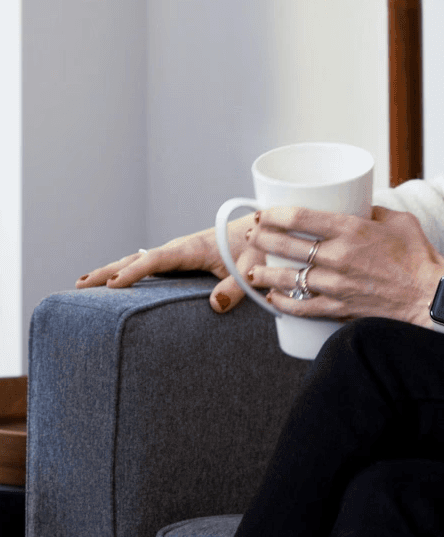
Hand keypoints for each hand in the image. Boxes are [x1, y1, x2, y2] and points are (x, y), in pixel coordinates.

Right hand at [75, 218, 268, 314]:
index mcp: (193, 247)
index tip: (112, 286)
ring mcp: (180, 254)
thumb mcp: (255, 267)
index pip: (156, 260)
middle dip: (109, 270)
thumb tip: (216, 306)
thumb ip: (238, 286)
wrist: (269, 230)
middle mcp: (181, 249)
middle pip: (138, 258)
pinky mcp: (184, 261)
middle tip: (80, 285)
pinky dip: (130, 273)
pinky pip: (151, 267)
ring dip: (113, 271)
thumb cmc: (263, 247)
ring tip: (85, 285)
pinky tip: (117, 286)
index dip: (134, 272)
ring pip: (140, 262)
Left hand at [245, 205, 443, 327]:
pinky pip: (303, 307)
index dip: (274, 214)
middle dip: (263, 239)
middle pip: (287, 245)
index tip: (264, 213)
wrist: (430, 295)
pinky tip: (273, 298)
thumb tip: (357, 205)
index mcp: (351, 229)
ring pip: (289, 278)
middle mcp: (338, 256)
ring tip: (253, 270)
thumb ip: (372, 211)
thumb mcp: (397, 220)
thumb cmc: (418, 255)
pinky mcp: (340, 308)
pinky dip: (283, 303)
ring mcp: (337, 285)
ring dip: (266, 273)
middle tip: (253, 235)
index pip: (300, 217)